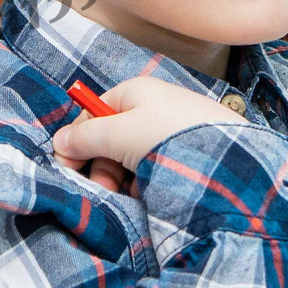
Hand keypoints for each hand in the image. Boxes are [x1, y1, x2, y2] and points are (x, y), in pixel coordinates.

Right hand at [51, 76, 243, 193]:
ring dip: (124, 180)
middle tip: (108, 189)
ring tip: (135, 194)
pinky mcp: (187, 155)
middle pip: (110, 139)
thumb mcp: (118, 134)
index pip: (93, 113)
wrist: (228, 158)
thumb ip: (85, 137)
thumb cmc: (169, 136)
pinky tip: (154, 194)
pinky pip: (155, 169)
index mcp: (135, 93)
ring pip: (131, 158)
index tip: (70, 169)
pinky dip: (149, 184)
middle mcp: (153, 108)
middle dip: (103, 167)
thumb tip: (59, 143)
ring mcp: (171, 132)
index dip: (78, 140)